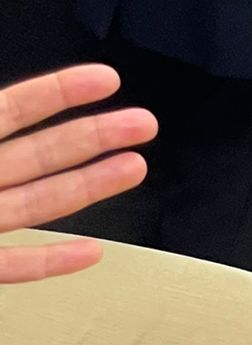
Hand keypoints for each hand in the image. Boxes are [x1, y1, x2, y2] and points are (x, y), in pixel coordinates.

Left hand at [0, 67, 155, 283]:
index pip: (12, 110)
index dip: (58, 92)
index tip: (108, 79)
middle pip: (39, 153)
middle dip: (95, 136)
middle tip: (145, 123)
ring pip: (35, 204)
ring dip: (89, 187)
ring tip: (136, 168)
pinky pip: (12, 265)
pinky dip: (49, 261)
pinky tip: (91, 251)